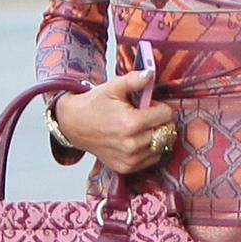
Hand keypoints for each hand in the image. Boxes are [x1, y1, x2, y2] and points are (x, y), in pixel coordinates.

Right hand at [52, 70, 175, 174]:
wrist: (74, 125)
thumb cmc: (95, 104)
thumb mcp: (113, 87)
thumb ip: (134, 80)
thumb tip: (150, 73)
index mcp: (131, 123)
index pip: (166, 115)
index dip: (159, 107)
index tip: (148, 105)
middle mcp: (131, 144)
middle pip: (166, 130)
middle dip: (159, 121)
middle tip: (143, 116)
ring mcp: (129, 158)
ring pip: (162, 146)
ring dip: (156, 136)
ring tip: (138, 128)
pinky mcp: (126, 167)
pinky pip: (152, 159)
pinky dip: (149, 149)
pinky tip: (136, 140)